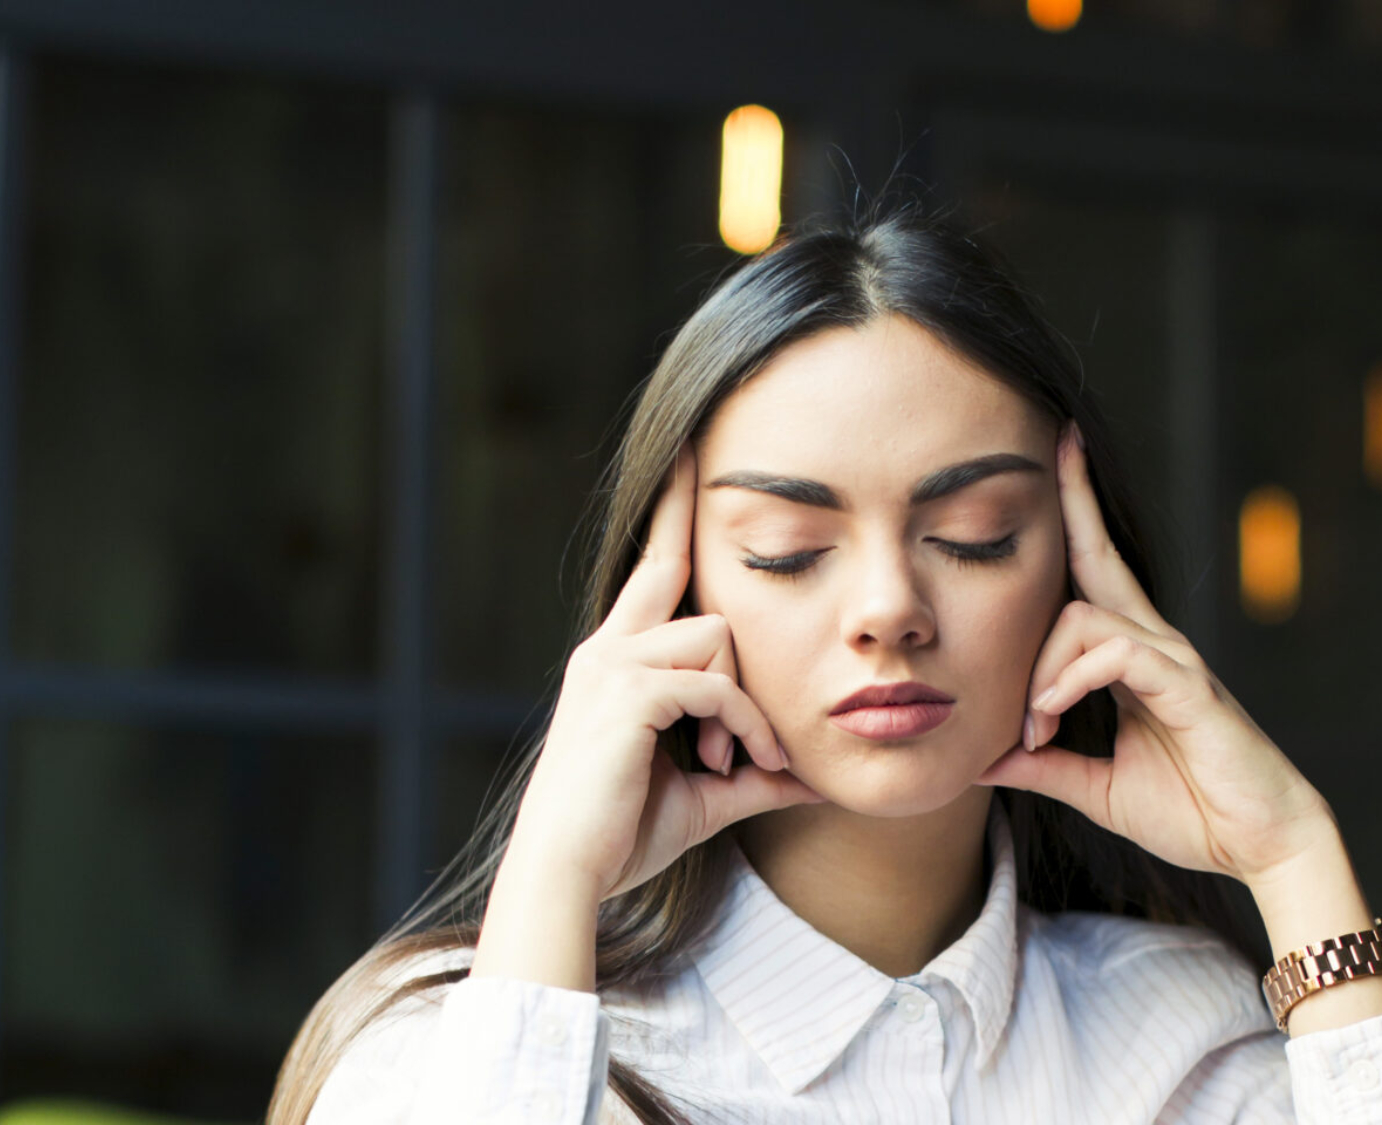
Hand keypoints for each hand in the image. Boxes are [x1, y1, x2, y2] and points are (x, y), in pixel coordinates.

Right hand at [506, 443, 825, 903]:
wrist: (568, 876)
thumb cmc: (621, 837)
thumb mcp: (703, 796)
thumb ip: (754, 772)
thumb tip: (814, 776)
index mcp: (615, 660)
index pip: (652, 568)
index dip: (672, 510)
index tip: (691, 453)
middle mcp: (607, 649)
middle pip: (679, 570)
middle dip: (699, 528)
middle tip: (716, 502)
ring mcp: (613, 665)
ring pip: (717, 636)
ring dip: (745, 701)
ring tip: (739, 762)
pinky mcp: (627, 693)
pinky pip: (715, 686)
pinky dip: (742, 727)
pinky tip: (738, 767)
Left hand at [975, 421, 1334, 886]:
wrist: (1256, 845)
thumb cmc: (1190, 811)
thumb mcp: (1094, 787)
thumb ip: (1041, 767)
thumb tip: (983, 758)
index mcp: (1133, 660)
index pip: (1094, 575)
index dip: (1074, 518)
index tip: (1049, 467)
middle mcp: (1155, 645)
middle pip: (1100, 556)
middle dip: (1074, 498)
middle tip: (1053, 442)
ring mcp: (1174, 661)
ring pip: (1084, 618)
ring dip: (1040, 670)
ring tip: (1031, 728)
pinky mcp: (1188, 687)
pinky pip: (1116, 656)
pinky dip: (1070, 680)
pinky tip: (1049, 715)